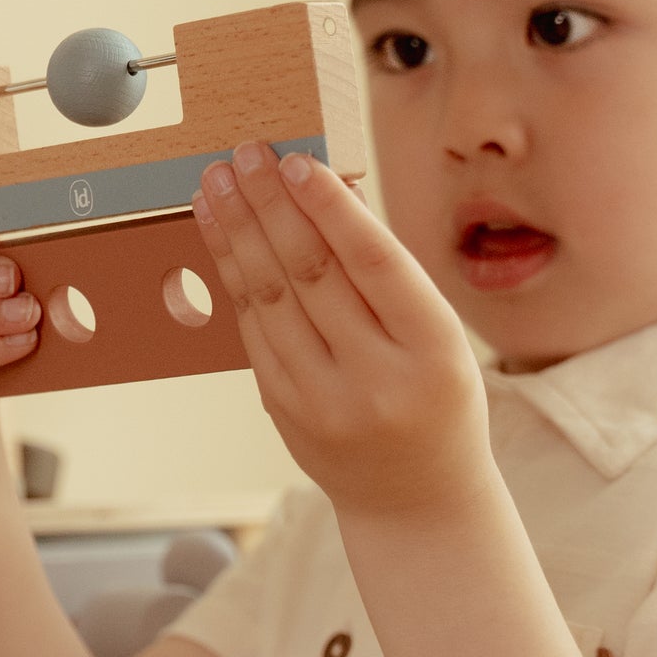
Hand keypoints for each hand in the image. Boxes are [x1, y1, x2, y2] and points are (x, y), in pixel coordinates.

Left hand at [191, 144, 492, 524]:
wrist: (418, 501)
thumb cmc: (435, 396)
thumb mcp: (439, 335)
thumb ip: (388, 271)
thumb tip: (330, 188)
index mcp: (433, 350)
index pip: (374, 263)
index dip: (330, 208)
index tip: (296, 162)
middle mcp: (377, 379)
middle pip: (311, 273)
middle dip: (270, 205)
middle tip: (244, 154)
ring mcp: (324, 401)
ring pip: (269, 298)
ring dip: (237, 232)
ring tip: (217, 182)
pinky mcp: (284, 411)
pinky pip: (251, 329)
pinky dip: (232, 274)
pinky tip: (220, 234)